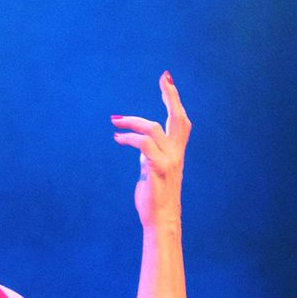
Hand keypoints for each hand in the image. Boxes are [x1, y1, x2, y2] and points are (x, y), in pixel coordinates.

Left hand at [111, 72, 190, 229]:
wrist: (161, 218)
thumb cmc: (155, 196)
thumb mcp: (152, 169)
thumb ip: (149, 154)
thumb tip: (140, 143)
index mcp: (176, 152)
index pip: (180, 121)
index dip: (175, 100)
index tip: (167, 80)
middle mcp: (176, 153)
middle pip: (179, 118)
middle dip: (172, 96)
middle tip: (163, 79)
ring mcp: (168, 161)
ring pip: (155, 129)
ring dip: (133, 121)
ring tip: (116, 120)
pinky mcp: (157, 170)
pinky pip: (144, 146)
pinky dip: (129, 139)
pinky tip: (117, 138)